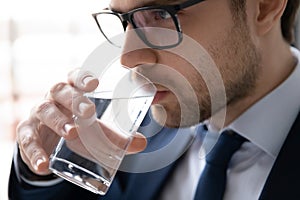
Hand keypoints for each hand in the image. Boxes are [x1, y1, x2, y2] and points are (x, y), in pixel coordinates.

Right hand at [16, 69, 146, 175]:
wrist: (48, 142)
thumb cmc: (75, 127)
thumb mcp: (93, 130)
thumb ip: (115, 136)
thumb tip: (141, 143)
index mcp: (71, 92)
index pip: (75, 78)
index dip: (83, 77)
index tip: (94, 83)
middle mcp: (53, 99)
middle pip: (59, 90)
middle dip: (74, 99)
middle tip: (88, 111)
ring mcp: (38, 115)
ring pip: (44, 110)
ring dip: (57, 121)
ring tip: (71, 132)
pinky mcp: (27, 133)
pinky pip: (27, 140)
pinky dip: (35, 152)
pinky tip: (44, 164)